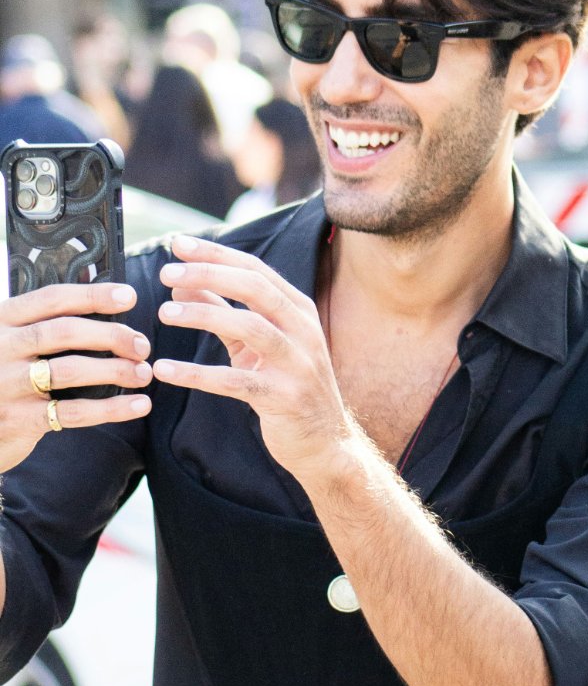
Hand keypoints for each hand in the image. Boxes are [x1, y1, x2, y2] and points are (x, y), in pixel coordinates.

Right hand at [0, 280, 149, 471]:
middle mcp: (1, 347)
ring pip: (70, 370)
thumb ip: (44, 321)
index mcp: (2, 321)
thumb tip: (96, 289)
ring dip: (115, 370)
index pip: (52, 299)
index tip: (128, 296)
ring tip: (143, 373)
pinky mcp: (18, 419)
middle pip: (65, 332)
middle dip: (111, 335)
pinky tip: (138, 405)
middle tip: (142, 345)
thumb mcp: (11, 341)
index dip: (93, 296)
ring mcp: (7, 384)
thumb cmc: (1, 376)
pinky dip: (111, 408)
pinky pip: (72, 412)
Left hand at [151, 236, 353, 480]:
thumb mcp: (255, 343)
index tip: (177, 243)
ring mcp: (298, 364)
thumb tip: (182, 281)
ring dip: (204, 314)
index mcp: (298, 311)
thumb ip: (223, 309)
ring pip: (251, 327)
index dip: (216, 254)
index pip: (255, 270)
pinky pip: (235, 382)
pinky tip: (165, 371)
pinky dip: (197, 375)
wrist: (325, 442)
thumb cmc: (286, 386)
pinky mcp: (284, 398)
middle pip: (256, 288)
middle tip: (167, 273)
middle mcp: (303, 330)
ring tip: (165, 313)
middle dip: (209, 274)